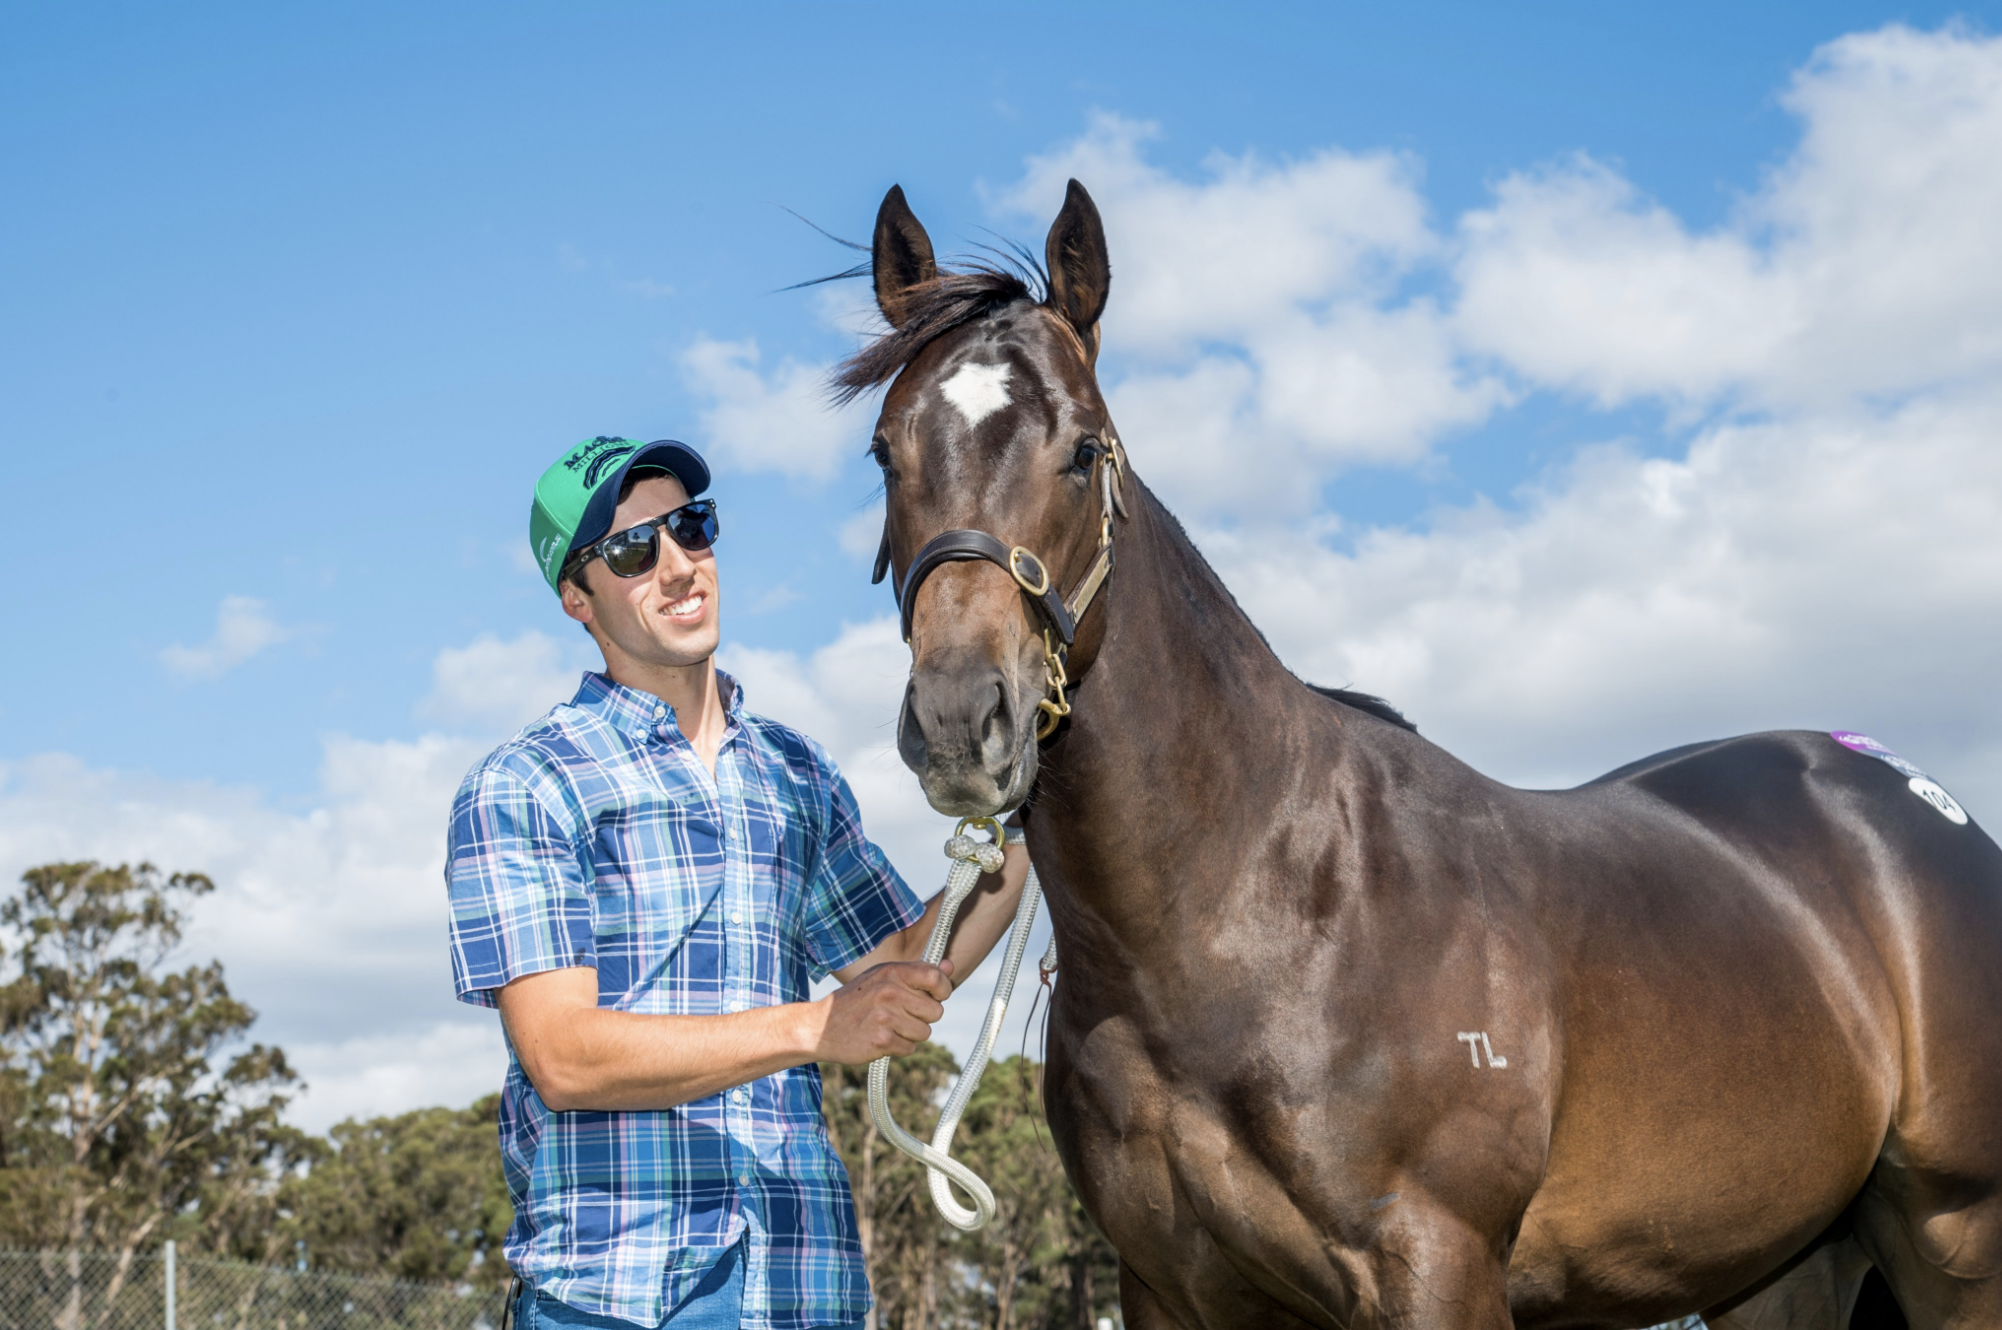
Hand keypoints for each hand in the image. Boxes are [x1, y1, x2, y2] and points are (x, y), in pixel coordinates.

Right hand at [813, 959, 953, 1063]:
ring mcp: (885, 1017)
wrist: (819, 1027)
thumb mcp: (882, 978)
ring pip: (925, 1032)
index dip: (943, 989)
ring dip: (910, 1034)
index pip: (935, 977)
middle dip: (923, 1017)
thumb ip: (916, 973)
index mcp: (891, 972)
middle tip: (901, 1015)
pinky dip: (899, 1048)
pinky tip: (881, 1039)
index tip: (936, 996)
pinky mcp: (881, 1041)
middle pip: (936, 1011)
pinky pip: (910, 1049)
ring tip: (888, 1027)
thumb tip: (950, 966)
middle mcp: (889, 992)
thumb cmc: (856, 1001)